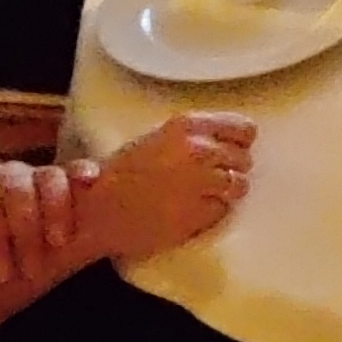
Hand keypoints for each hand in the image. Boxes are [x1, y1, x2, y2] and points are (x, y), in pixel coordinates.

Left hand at [0, 156, 99, 284]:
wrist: (8, 246)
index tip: (0, 275)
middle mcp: (10, 175)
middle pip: (16, 186)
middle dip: (23, 230)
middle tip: (29, 272)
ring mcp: (43, 176)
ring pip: (49, 176)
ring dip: (55, 209)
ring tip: (58, 243)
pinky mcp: (73, 182)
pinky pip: (79, 170)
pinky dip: (82, 173)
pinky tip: (91, 180)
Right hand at [83, 111, 258, 256]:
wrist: (98, 210)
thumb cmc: (120, 174)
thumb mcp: (156, 139)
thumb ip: (192, 137)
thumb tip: (225, 142)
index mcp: (187, 126)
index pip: (243, 129)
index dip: (240, 142)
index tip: (234, 149)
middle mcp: (199, 151)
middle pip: (244, 159)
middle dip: (232, 169)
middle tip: (212, 178)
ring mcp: (202, 184)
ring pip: (239, 186)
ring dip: (226, 192)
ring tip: (202, 196)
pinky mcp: (200, 215)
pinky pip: (223, 211)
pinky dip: (212, 213)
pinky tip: (192, 212)